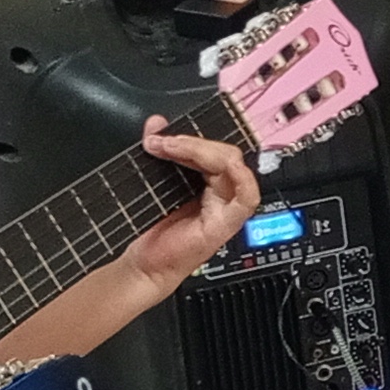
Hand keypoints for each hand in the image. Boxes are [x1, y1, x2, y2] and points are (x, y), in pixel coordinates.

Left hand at [122, 118, 262, 288]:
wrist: (143, 265)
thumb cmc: (152, 230)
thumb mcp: (154, 180)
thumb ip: (160, 151)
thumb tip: (156, 124)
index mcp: (209, 182)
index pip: (214, 148)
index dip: (192, 137)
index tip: (162, 134)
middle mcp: (221, 193)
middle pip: (225, 153)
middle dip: (192, 142)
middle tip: (160, 143)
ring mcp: (226, 207)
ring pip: (232, 166)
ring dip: (201, 151)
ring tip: (169, 149)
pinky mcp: (225, 224)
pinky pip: (246, 198)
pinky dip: (241, 179)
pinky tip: (221, 166)